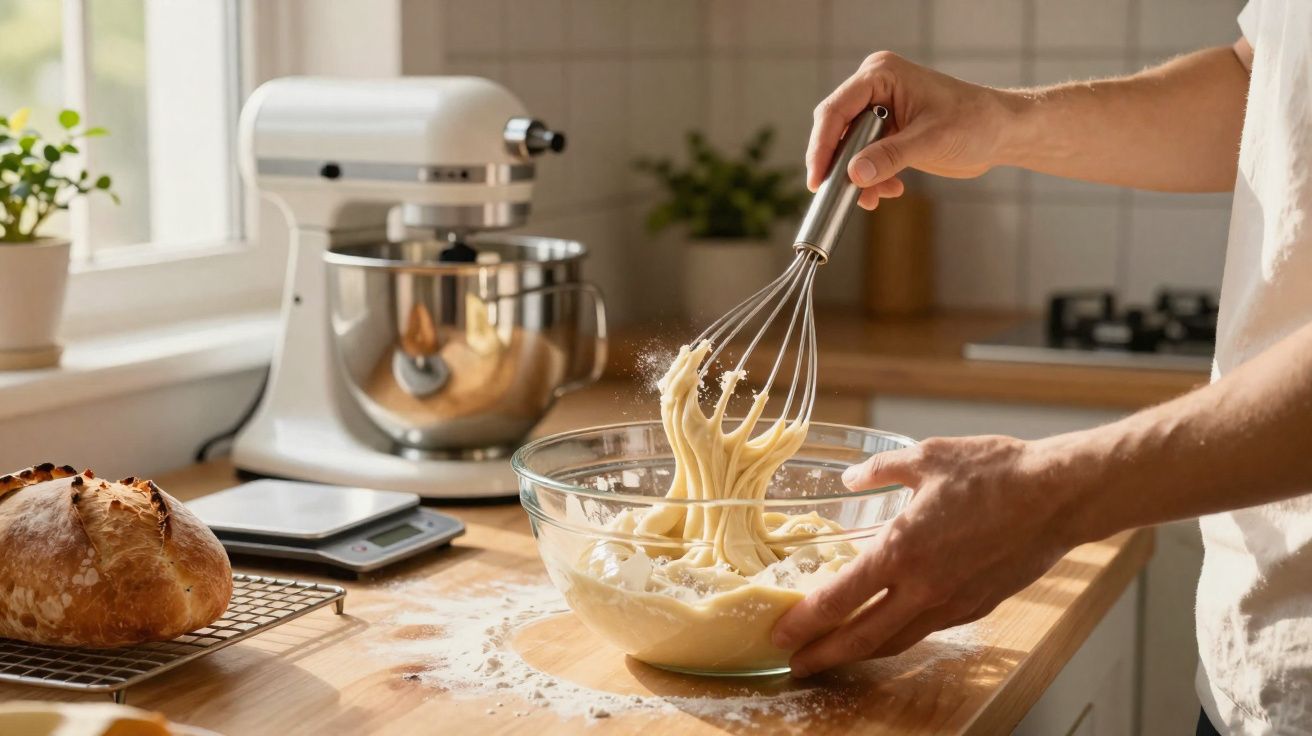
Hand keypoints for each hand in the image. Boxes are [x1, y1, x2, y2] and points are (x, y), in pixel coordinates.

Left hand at [771, 435, 1082, 676]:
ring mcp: (951, 603)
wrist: (1057, 496)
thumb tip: (849, 478)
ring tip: (832, 656)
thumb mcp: (926, 456)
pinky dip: (897, 637)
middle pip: (860, 637)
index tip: (779, 632)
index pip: (839, 598)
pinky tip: (885, 630)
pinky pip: (926, 630)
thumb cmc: (994, 472)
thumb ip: (879, 471)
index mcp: (901, 550)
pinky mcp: (975, 607)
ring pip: (894, 641)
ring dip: (858, 653)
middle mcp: (922, 587)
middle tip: (793, 664)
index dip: (804, 621)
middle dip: (822, 655)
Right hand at [808, 51, 1017, 208]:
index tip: (818, 178)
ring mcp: (879, 112)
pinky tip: (889, 191)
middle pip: (836, 130)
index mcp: (881, 75)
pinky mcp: (887, 134)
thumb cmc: (976, 122)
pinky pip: (864, 160)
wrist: (1002, 133)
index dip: (822, 146)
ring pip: (848, 150)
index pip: (836, 110)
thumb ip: (890, 156)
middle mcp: (875, 90)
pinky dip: (871, 180)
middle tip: (838, 194)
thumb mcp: (931, 140)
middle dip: (839, 165)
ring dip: (857, 178)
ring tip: (874, 198)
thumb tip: (854, 174)